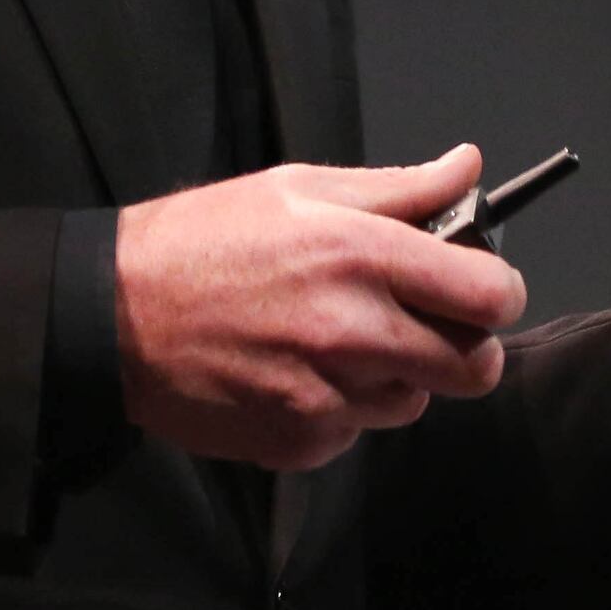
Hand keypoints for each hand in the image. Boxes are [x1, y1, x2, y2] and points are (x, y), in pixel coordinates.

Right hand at [114, 145, 526, 471]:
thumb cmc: (203, 240)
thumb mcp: (298, 188)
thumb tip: (470, 168)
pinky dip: (341, 408)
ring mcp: (328, 396)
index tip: (481, 288)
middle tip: (423, 324)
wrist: (112, 315)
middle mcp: (353, 331)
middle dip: (461, 347)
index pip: (489, 296)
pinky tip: (295, 372)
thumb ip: (399, 188)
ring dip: (396, 378)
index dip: (497, 292)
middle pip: (474, 368)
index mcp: (360, 254)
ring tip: (336, 341)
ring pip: (414, 403)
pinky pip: (356, 433)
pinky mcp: (301, 442)